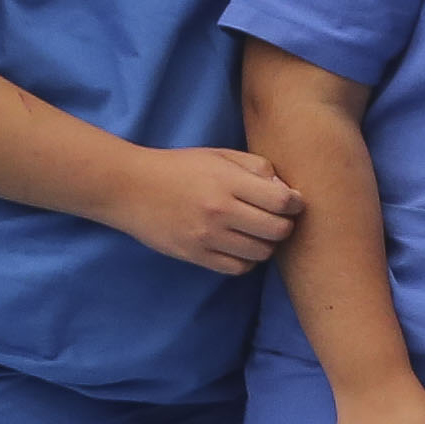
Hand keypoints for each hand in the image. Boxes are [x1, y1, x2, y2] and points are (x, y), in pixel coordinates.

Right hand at [103, 145, 300, 273]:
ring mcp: (207, 237)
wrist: (129, 187)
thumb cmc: (179, 168)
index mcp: (228, 182)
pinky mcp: (195, 256)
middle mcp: (219, 211)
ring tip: (257, 232)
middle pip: (278, 231)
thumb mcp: (219, 155)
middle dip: (285, 225)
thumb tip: (288, 190)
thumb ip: (257, 168)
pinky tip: (240, 246)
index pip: (283, 201)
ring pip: (261, 253)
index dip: (295, 202)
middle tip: (276, 218)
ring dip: (266, 244)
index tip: (291, 201)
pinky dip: (247, 260)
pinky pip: (238, 268)